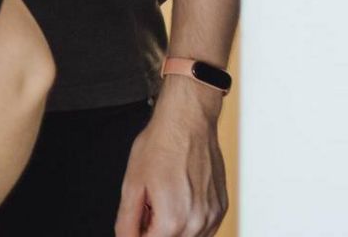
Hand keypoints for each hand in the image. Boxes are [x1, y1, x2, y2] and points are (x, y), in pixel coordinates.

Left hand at [114, 80, 226, 236]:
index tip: (137, 220)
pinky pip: (204, 229)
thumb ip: (127, 221)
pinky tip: (179, 200)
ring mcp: (212, 216)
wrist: (188, 122)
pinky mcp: (221, 208)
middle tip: (148, 205)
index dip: (138, 233)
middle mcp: (196, 222)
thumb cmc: (161, 145)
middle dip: (154, 230)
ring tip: (163, 199)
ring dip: (172, 228)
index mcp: (172, 220)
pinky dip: (189, 223)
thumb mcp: (132, 184)